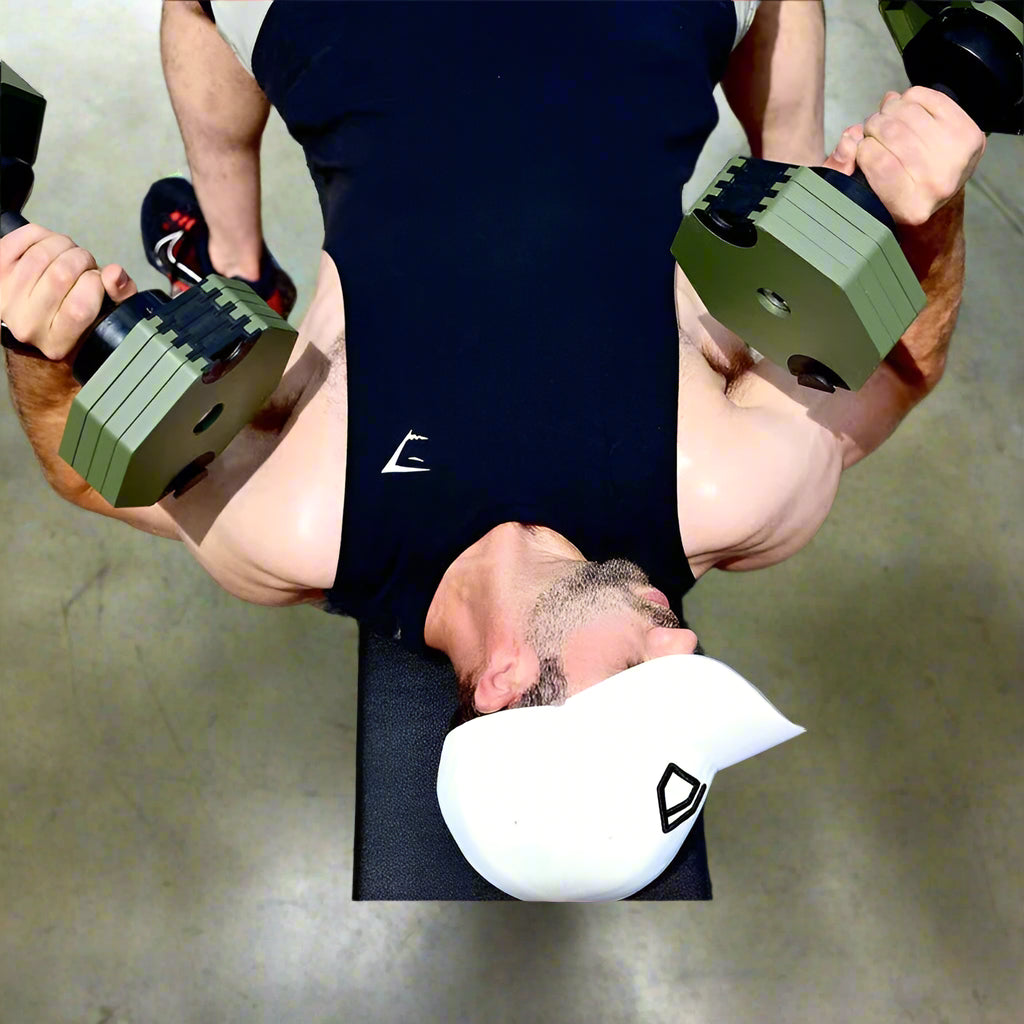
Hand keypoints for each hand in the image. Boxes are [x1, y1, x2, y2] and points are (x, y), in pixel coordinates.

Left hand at [0, 222, 137, 360]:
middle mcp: (26, 324)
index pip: (81, 307)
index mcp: (56, 342)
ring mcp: (5, 297)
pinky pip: (24, 237)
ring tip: (69, 255)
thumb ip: (121, 296)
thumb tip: (114, 272)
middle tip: (85, 265)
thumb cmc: (72, 319)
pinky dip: (43, 234)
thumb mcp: (105, 316)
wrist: (29, 324)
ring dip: (65, 245)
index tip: (97, 281)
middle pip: (62, 274)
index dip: (96, 283)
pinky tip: (49, 244)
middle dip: (82, 260)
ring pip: (43, 253)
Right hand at [821, 86, 986, 226]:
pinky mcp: (969, 133)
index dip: (862, 148)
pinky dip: (910, 98)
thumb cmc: (892, 189)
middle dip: (874, 126)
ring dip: (889, 110)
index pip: (877, 161)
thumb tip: (851, 137)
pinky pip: (928, 97)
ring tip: (887, 121)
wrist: (937, 190)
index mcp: (909, 209)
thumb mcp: (859, 189)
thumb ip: (841, 168)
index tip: (861, 149)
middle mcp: (939, 186)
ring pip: (908, 112)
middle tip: (872, 130)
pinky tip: (907, 112)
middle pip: (893, 134)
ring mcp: (958, 157)